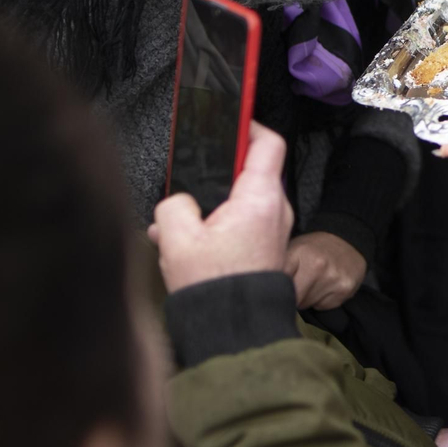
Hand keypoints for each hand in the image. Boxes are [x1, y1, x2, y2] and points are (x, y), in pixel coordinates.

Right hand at [148, 123, 293, 293]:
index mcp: (260, 198)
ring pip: (239, 201)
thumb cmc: (214, 287)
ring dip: (210, 205)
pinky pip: (240, 224)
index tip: (232, 116)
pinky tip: (184, 243)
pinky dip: (216, 226)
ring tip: (177, 223)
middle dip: (215, 174)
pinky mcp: (264, 248)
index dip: (249, 125)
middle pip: (248, 172)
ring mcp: (272, 230)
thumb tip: (178, 203)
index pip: (267, 144)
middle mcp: (274, 210)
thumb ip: (173, 207)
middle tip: (189, 175)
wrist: (233, 330)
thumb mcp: (176, 238)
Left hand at [284, 232, 366, 309]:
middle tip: (298, 282)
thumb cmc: (312, 248)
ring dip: (308, 298)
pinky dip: (322, 300)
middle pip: (295, 298)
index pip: (280, 285)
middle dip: (293, 295)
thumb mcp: (291, 249)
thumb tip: (260, 291)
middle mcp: (318, 265)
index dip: (276, 289)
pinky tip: (326, 285)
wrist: (346, 239)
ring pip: (308, 304)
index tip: (276, 288)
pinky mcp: (346, 288)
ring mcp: (334, 277)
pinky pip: (324, 306)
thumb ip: (277, 267)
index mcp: (299, 253)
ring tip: (314, 281)